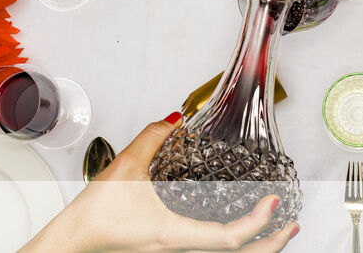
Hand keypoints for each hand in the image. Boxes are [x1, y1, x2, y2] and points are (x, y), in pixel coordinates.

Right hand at [21, 116, 298, 252]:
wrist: (73, 242)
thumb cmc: (95, 216)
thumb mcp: (125, 168)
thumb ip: (151, 138)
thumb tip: (172, 122)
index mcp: (174, 236)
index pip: (229, 238)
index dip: (257, 223)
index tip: (274, 204)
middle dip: (271, 246)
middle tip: (290, 225)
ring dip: (257, 250)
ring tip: (275, 234)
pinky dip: (235, 250)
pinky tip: (239, 238)